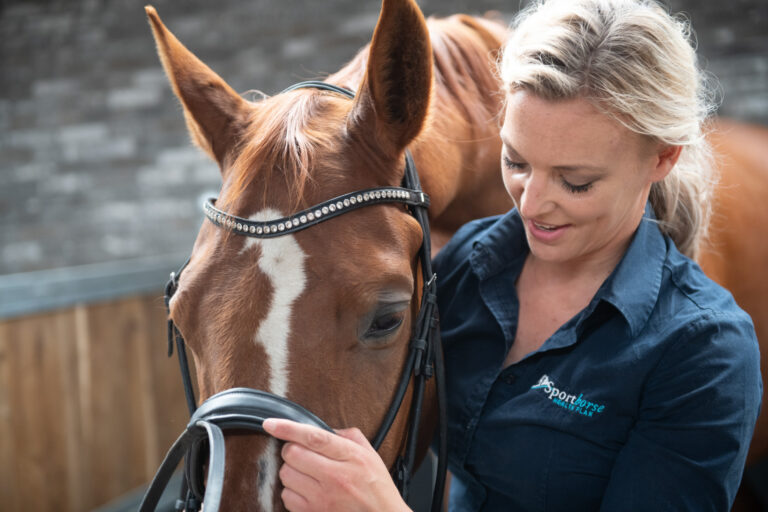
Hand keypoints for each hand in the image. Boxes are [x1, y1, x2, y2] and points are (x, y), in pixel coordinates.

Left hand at [262, 418, 410, 511]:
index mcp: (350, 457)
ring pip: (286, 475)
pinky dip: (292, 491)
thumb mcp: (370, 454)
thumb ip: (349, 436)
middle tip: (301, 454)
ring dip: (291, 471)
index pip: (313, 437)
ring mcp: (322, 498)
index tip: (271, 423)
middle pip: (293, 454)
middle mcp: (335, 477)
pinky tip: (306, 491)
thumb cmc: (377, 488)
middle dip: (291, 450)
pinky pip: (286, 497)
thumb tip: (326, 429)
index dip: (288, 428)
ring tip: (306, 474)